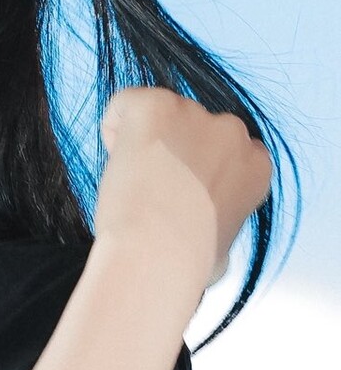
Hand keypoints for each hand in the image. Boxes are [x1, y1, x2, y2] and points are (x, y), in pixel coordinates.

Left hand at [94, 85, 273, 290]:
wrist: (158, 255)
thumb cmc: (186, 265)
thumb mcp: (223, 250)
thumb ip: (219, 223)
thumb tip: (208, 244)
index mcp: (256, 165)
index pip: (226, 150)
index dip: (197, 171)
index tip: (179, 196)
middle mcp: (232, 132)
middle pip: (194, 129)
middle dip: (174, 153)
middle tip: (151, 192)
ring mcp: (195, 114)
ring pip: (161, 116)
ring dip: (144, 144)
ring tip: (133, 185)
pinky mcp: (156, 106)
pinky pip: (125, 104)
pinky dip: (114, 127)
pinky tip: (116, 159)